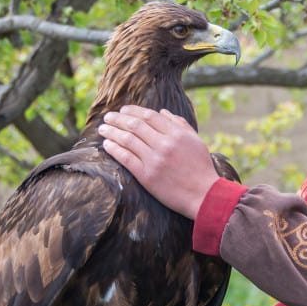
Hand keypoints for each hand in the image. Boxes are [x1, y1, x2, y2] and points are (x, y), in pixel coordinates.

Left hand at [99, 106, 220, 219]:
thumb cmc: (201, 168)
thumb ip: (180, 124)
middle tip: (108, 117)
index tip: (123, 110)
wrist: (204, 195)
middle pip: (135, 126)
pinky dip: (114, 149)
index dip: (133, 111)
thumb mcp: (196, 141)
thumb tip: (162, 112)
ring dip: (112, 132)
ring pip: (127, 140)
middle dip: (118, 119)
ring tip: (103, 129)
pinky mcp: (147, 176)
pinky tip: (107, 144)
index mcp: (176, 134)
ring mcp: (154, 160)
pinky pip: (126, 158)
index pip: (150, 116)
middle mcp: (164, 144)